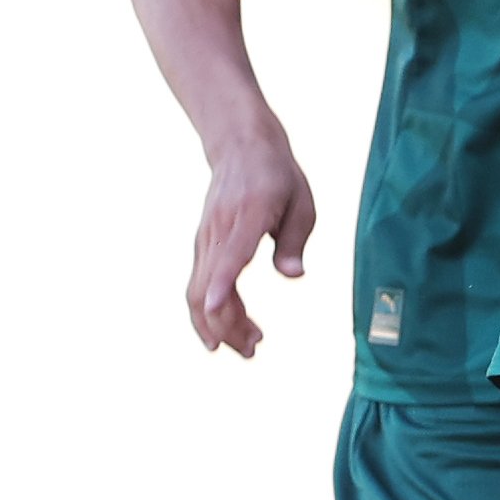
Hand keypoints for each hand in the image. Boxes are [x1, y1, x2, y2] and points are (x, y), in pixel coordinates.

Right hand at [186, 124, 317, 357]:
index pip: (230, 255)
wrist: (240, 148)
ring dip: (218, 326)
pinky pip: (199, 286)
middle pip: (209, 288)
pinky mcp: (202, 247)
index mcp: (248, 216)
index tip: (217, 311)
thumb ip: (295, 241)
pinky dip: (212, 312)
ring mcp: (205, 240)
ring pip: (198, 293)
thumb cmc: (279, 176)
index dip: (223, 285)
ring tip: (248, 347)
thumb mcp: (302, 202)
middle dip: (227, 326)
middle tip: (253, 351)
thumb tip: (294, 275)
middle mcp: (218, 231)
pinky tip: (229, 328)